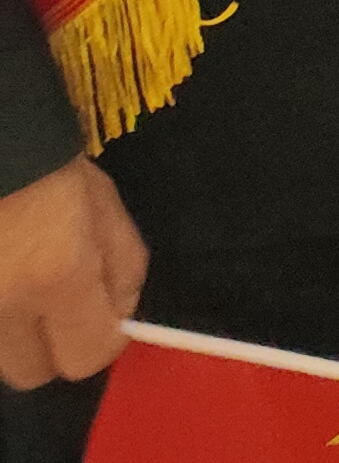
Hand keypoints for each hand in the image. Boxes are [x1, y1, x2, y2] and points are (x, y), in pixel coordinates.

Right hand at [0, 157, 141, 390]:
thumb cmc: (46, 167)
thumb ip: (123, 266)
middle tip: (58, 305)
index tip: (102, 315)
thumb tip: (120, 315)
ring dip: (15, 335)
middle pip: (31, 373)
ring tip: (23, 282)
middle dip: (52, 347)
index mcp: (55, 274)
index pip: (86, 357)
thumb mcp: (105, 205)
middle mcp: (0, 306)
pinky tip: (3, 273)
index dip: (102, 340)